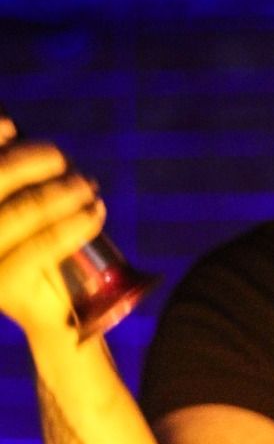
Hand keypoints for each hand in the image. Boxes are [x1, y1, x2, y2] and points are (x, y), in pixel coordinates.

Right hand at [0, 114, 103, 340]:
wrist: (50, 318)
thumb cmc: (35, 260)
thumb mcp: (21, 222)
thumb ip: (16, 192)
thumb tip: (18, 137)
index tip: (12, 125)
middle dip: (28, 163)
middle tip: (61, 157)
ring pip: (23, 212)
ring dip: (60, 192)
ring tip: (87, 185)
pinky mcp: (4, 283)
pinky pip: (44, 243)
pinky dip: (75, 223)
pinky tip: (94, 212)